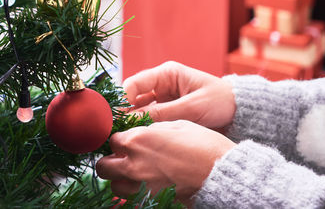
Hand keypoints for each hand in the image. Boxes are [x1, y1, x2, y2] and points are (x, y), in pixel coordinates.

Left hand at [96, 120, 235, 206]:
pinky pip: (130, 201)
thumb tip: (144, 132)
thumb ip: (153, 128)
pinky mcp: (150, 201)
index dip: (120, 141)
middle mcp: (134, 164)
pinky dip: (132, 195)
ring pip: (114, 186)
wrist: (221, 173)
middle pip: (104, 166)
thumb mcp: (177, 124)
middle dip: (111, 161)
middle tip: (122, 160)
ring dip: (119, 179)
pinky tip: (143, 187)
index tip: (126, 142)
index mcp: (138, 140)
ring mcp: (141, 186)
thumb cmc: (203, 146)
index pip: (113, 140)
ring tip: (132, 175)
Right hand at [123, 61, 235, 128]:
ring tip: (124, 136)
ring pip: (138, 110)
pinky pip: (148, 119)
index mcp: (166, 74)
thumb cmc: (219, 101)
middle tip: (116, 130)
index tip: (118, 116)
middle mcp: (160, 85)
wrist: (237, 112)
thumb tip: (134, 121)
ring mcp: (162, 99)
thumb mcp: (192, 107)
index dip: (123, 98)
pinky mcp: (165, 113)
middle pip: (132, 98)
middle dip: (124, 113)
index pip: (135, 83)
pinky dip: (142, 127)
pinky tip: (137, 138)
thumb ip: (163, 114)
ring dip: (131, 122)